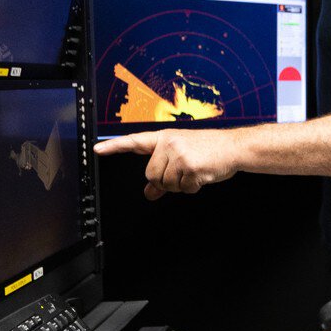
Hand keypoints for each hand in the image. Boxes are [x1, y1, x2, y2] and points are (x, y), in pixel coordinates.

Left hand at [93, 129, 239, 198]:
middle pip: (152, 175)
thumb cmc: (209, 150)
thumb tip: (149, 193)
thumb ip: (162, 174)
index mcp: (164, 138)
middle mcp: (169, 143)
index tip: (97, 149)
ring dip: (181, 185)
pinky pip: (183, 188)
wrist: (234, 147)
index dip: (114, 146)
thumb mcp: (182, 157)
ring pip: (166, 184)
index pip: (134, 141)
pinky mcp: (190, 166)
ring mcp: (179, 154)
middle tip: (184, 172)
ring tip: (195, 171)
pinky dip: (193, 187)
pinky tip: (202, 175)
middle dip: (166, 181)